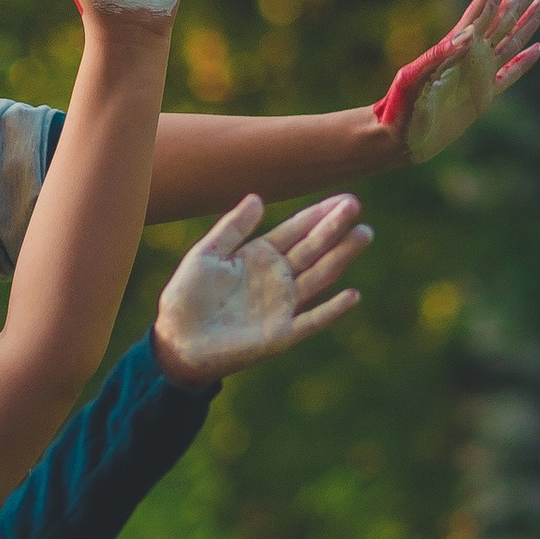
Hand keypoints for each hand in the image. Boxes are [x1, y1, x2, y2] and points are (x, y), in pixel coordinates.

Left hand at [153, 193, 369, 388]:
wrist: (176, 341)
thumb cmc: (186, 297)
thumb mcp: (206, 255)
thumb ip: (233, 227)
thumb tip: (257, 197)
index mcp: (260, 256)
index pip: (296, 230)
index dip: (319, 214)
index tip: (344, 199)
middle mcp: (277, 278)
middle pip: (313, 249)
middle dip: (334, 228)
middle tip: (355, 206)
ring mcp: (282, 306)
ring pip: (320, 276)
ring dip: (341, 256)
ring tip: (363, 234)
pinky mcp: (281, 334)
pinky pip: (313, 320)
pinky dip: (332, 310)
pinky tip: (352, 295)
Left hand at [375, 0, 539, 161]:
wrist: (394, 139)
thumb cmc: (398, 108)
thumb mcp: (413, 79)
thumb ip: (439, 56)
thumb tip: (469, 34)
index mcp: (459, 42)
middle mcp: (473, 53)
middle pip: (508, 11)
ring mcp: (480, 74)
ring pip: (515, 37)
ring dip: (534, 14)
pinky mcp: (481, 98)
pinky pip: (509, 75)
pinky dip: (523, 63)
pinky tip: (537, 49)